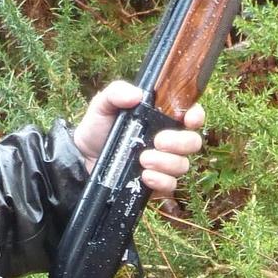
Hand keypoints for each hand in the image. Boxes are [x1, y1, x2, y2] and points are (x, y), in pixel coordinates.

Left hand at [73, 80, 205, 197]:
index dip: (197, 116)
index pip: (192, 115)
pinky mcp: (156, 184)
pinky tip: (145, 176)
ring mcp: (163, 164)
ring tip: (143, 160)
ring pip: (183, 165)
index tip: (189, 119)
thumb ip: (116, 92)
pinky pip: (171, 185)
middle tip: (158, 141)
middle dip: (180, 142)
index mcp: (161, 118)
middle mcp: (168, 141)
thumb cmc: (96, 128)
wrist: (81, 159)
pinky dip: (161, 181)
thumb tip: (137, 95)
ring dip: (166, 162)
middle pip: (193, 142)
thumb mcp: (103, 105)